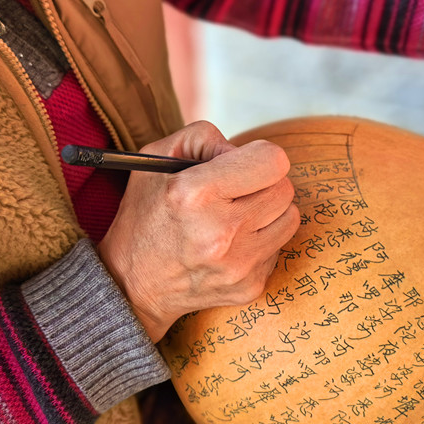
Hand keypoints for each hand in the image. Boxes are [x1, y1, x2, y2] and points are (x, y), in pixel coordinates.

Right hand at [98, 121, 299, 342]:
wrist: (132, 285)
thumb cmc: (146, 213)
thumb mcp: (155, 158)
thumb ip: (204, 136)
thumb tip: (242, 151)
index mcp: (194, 194)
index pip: (273, 161)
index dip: (259, 156)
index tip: (243, 163)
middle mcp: (220, 232)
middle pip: (284, 188)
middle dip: (263, 182)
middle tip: (236, 191)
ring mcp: (237, 265)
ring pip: (290, 217)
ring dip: (268, 211)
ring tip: (234, 216)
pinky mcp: (249, 287)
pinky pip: (278, 248)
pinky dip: (260, 241)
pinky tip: (230, 244)